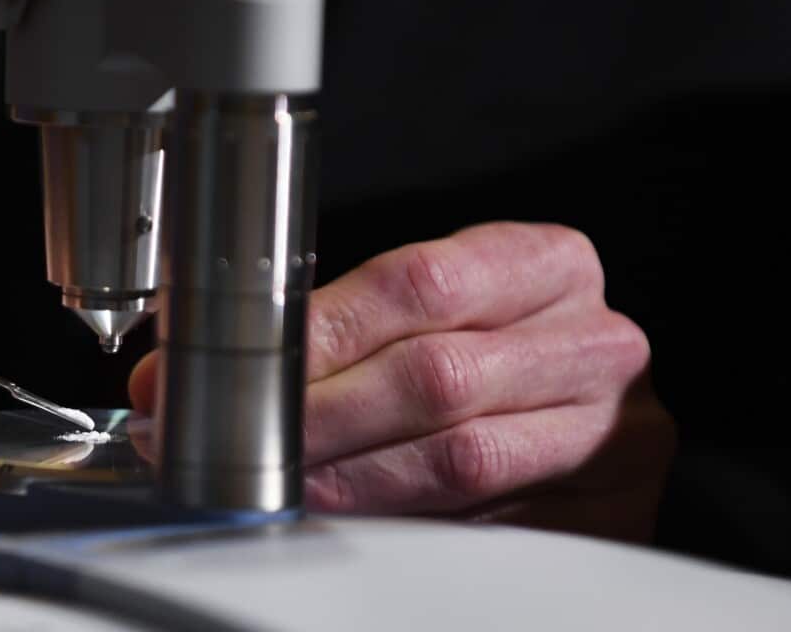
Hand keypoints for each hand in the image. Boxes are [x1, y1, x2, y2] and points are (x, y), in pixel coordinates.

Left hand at [131, 223, 673, 541]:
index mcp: (547, 264)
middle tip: (235, 439)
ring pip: (461, 458)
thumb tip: (181, 371)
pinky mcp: (605, 510)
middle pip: (437, 376)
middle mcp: (592, 341)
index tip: (241, 365)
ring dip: (348, 478)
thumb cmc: (495, 341)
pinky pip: (489, 526)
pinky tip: (343, 519)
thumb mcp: (436, 306)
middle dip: (317, 415)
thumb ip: (333, 327)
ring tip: (277, 483)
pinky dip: (402, 525)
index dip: (320, 331)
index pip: (420, 284)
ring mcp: (609, 430)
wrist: (586, 396)